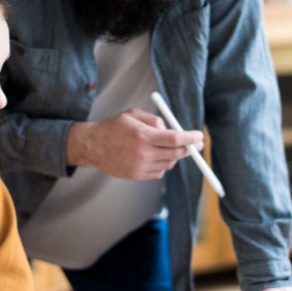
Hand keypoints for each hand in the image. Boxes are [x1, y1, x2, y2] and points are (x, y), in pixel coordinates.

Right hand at [67, 108, 203, 179]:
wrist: (91, 146)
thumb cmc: (113, 127)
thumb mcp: (133, 114)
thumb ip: (155, 120)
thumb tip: (172, 129)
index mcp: (142, 136)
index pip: (175, 140)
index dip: (190, 139)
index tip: (199, 137)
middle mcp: (142, 154)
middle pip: (176, 154)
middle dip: (190, 149)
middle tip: (197, 144)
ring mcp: (139, 167)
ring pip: (169, 163)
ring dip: (174, 155)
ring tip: (168, 147)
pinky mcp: (136, 176)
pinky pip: (159, 172)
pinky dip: (163, 164)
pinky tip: (154, 156)